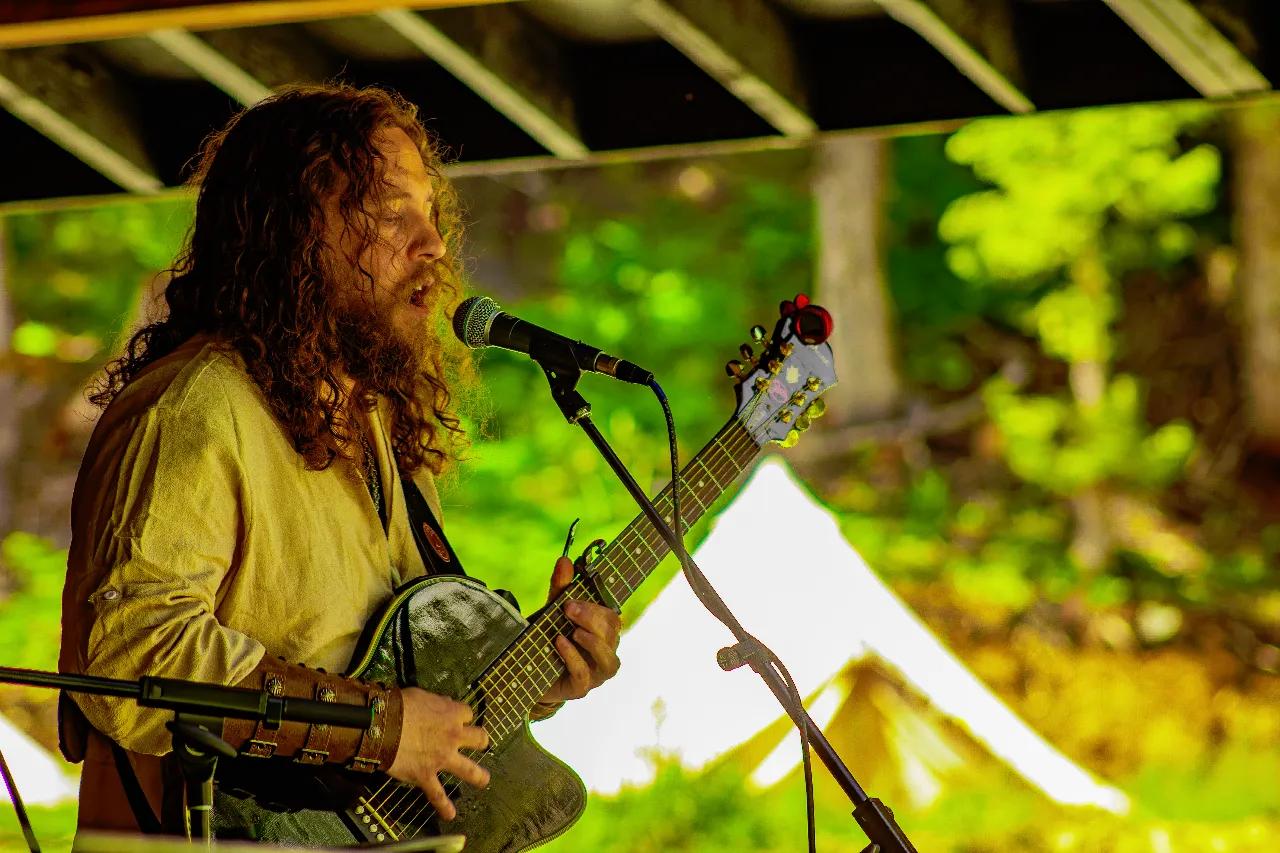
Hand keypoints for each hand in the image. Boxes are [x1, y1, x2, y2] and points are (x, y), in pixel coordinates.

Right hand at [386, 687, 489, 821]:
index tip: (456, 718)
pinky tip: (450, 814)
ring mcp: (442, 758)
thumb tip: (443, 705)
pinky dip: (444, 806)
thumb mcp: (422, 695)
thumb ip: (437, 703)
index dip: (462, 716)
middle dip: (481, 741)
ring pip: (469, 770)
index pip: (467, 714)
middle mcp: (453, 737)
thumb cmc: (400, 706)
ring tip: (484, 780)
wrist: (382, 726)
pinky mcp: (427, 775)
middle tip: (480, 744)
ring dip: (478, 776)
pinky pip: (438, 794)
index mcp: (452, 714)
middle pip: (479, 739)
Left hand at [539, 556, 621, 704]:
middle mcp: (605, 653)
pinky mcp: (580, 689)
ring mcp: (596, 674)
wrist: (527, 671)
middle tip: (568, 609)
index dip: (596, 608)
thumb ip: (561, 588)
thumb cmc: (548, 638)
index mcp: (603, 633)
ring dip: (593, 643)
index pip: (613, 618)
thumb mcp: (553, 611)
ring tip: (573, 631)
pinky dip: (574, 658)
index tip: (571, 600)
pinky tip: (560, 643)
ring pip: (609, 661)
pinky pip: (585, 676)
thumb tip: (564, 560)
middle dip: (592, 620)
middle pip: (612, 636)